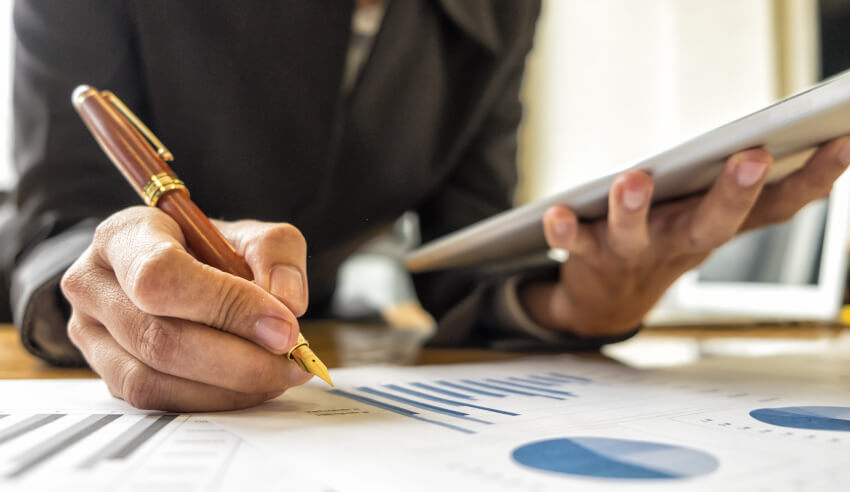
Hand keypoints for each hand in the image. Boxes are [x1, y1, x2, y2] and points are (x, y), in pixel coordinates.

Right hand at [61, 206, 311, 410]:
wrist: (183, 273)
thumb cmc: (212, 251)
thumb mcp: (250, 234)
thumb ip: (275, 253)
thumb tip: (287, 302)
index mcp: (124, 234)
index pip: (161, 276)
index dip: (226, 306)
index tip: (283, 327)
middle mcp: (94, 283)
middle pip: (159, 337)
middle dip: (239, 358)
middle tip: (293, 360)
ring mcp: (91, 334)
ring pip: (154, 378)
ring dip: (229, 386)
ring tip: (279, 374)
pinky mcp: (106, 374)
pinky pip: (157, 400)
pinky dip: (212, 400)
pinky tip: (250, 388)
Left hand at [520, 135, 849, 336]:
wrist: (607, 301)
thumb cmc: (667, 241)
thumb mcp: (711, 219)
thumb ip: (749, 196)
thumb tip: (818, 151)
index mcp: (717, 228)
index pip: (774, 209)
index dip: (811, 180)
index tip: (839, 141)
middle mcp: (680, 241)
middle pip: (712, 223)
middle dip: (732, 193)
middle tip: (753, 157)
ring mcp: (634, 252)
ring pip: (635, 234)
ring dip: (634, 208)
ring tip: (633, 180)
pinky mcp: (589, 254)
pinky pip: (574, 242)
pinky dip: (565, 228)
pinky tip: (556, 212)